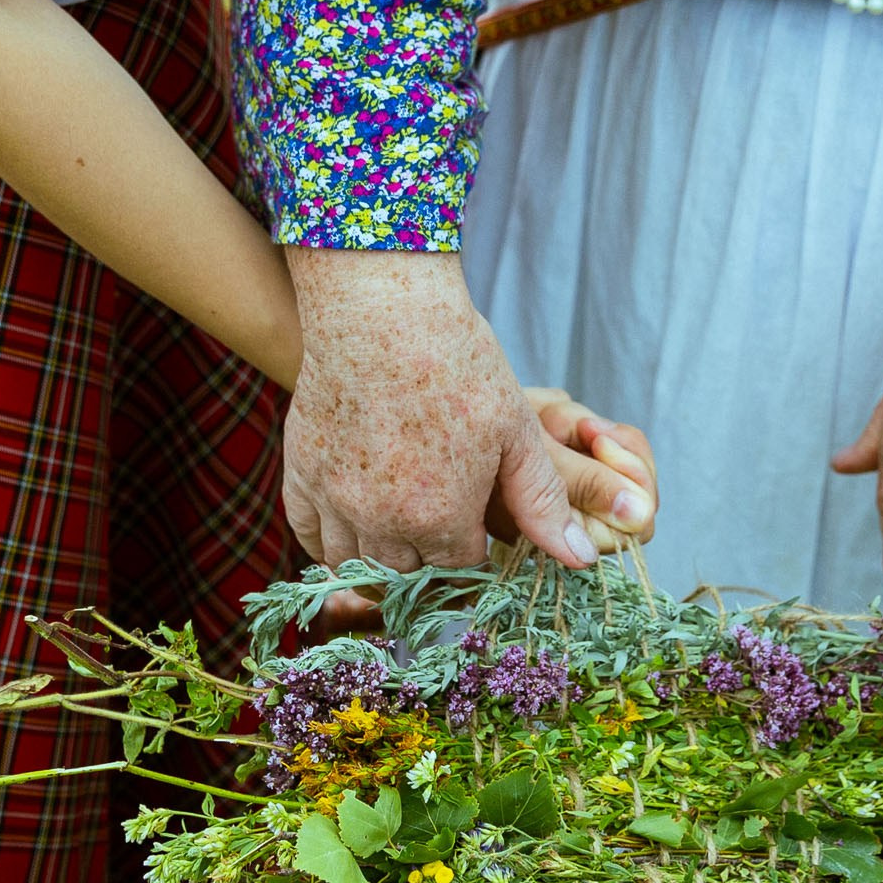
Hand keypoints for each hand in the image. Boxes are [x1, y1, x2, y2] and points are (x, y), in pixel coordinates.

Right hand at [283, 251, 655, 572]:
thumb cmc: (458, 363)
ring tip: (400, 521)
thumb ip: (542, 503)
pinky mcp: (302, 474)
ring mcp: (335, 501)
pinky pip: (307, 534)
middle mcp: (382, 523)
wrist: (383, 311)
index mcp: (441, 518)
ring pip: (354, 563)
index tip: (478, 522)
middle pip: (408, 571)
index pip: (460, 568)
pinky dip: (328, 537)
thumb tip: (580, 558)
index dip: (474, 548)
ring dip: (380, 553)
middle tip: (441, 516)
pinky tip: (352, 518)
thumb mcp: (515, 432)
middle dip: (428, 554)